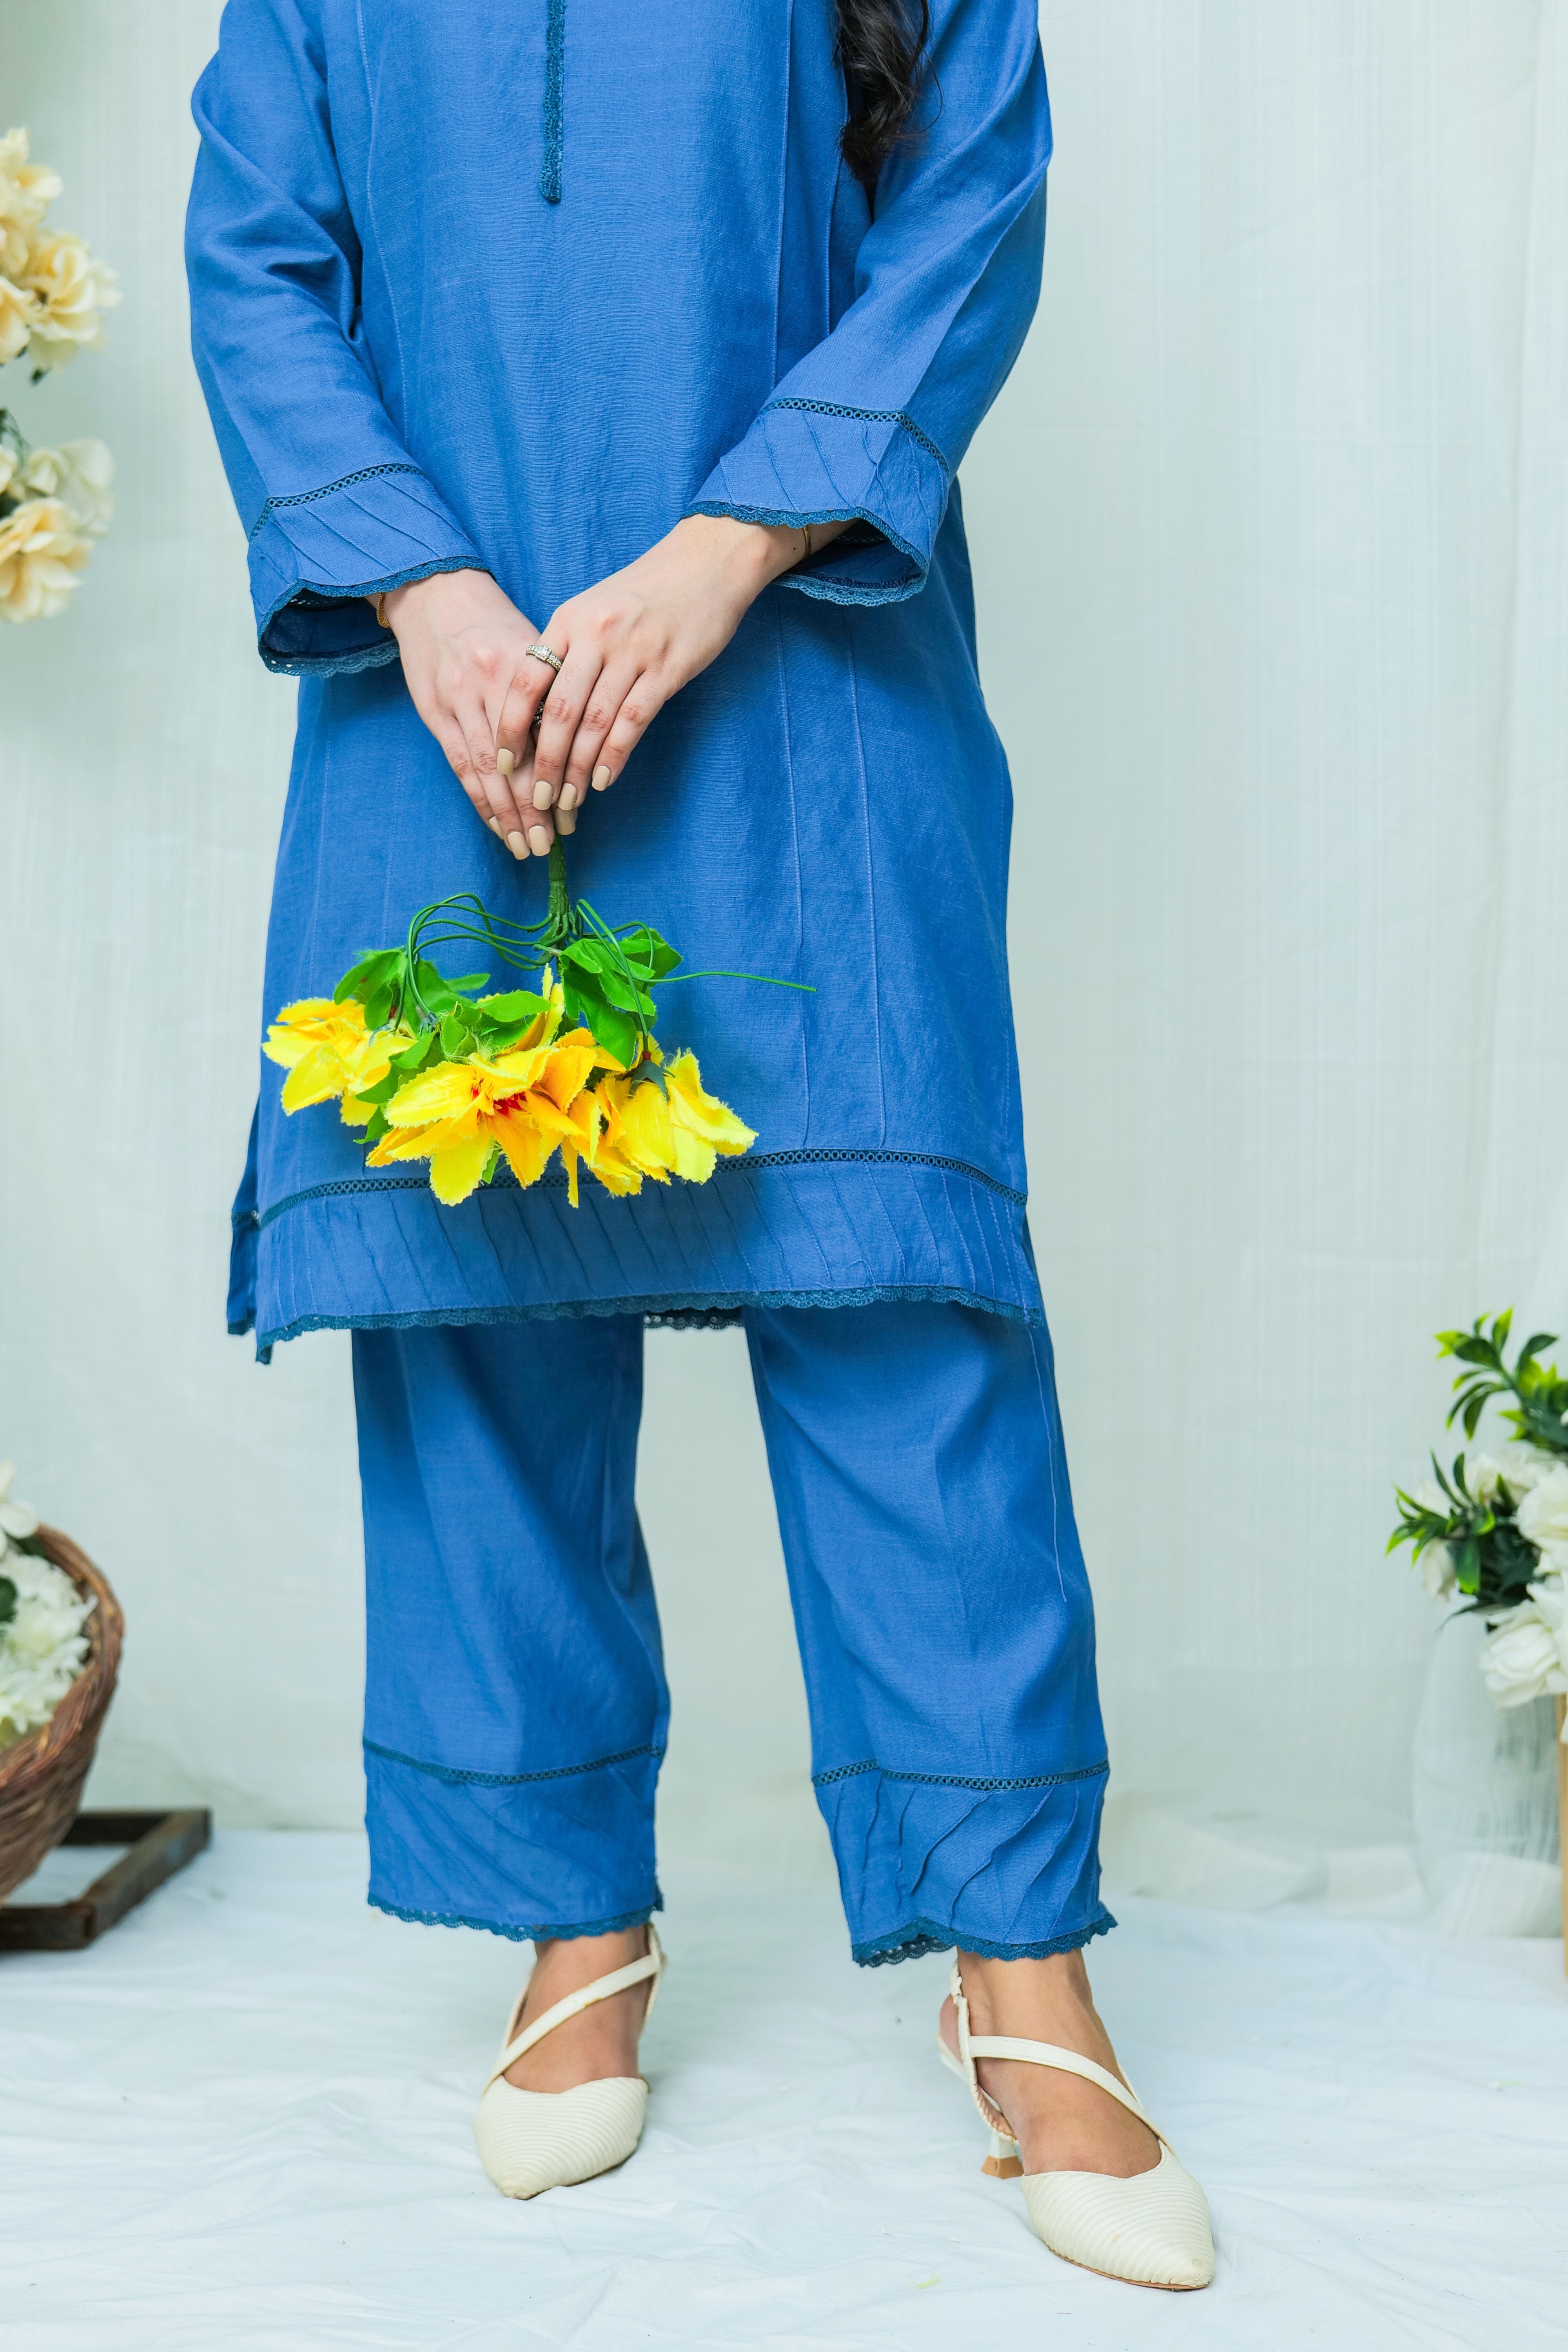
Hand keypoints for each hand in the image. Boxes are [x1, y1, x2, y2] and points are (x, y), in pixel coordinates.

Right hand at [379, 568, 563, 859]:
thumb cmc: (495, 623)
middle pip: (519, 760)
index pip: (549, 737)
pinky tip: (496, 825)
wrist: (437, 593)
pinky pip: (460, 765)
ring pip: (487, 770)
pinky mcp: (434, 710)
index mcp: (525, 667)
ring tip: (527, 846)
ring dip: (508, 814)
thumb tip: (583, 750)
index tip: (576, 815)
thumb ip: (555, 692)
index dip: (563, 780)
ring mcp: (459, 699)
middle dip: (536, 809)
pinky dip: (479, 799)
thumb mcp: (532, 645)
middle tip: (552, 845)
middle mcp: (492, 685)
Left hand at [524, 514, 846, 816]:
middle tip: (537, 801)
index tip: (502, 764)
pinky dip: (615, 755)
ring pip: (595, 722)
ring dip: (578, 768)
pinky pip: (633, 721)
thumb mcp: (594, 608)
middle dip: (544, 762)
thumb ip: (568, 649)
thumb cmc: (648, 590)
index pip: (527, 680)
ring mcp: (632, 652)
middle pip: (559, 711)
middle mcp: (595, 635)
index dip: (510, 727)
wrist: (707, 560)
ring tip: (568, 800)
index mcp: (568, 619)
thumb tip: (541, 705)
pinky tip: (604, 780)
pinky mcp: (667, 668)